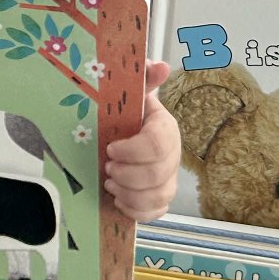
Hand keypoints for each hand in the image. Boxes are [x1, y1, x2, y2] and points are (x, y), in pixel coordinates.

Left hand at [104, 61, 180, 222]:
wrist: (127, 132)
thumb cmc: (127, 114)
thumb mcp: (131, 93)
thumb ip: (143, 78)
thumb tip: (160, 65)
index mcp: (165, 128)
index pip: (157, 144)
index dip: (132, 150)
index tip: (110, 148)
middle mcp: (172, 155)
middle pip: (157, 174)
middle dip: (128, 175)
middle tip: (107, 168)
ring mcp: (169, 179)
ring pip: (158, 197)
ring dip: (129, 194)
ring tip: (109, 184)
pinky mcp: (161, 199)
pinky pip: (155, 213)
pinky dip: (134, 211)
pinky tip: (118, 200)